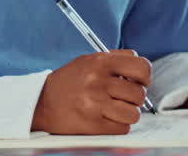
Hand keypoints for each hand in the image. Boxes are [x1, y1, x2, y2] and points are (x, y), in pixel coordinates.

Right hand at [32, 50, 152, 134]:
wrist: (41, 102)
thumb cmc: (69, 81)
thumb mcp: (89, 60)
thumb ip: (116, 59)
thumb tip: (141, 69)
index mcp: (100, 62)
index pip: (142, 67)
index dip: (145, 77)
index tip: (140, 82)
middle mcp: (98, 81)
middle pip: (139, 94)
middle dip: (135, 98)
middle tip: (124, 98)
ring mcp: (95, 104)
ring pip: (134, 114)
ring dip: (128, 113)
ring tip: (116, 109)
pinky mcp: (92, 124)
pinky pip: (122, 128)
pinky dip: (118, 125)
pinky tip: (107, 118)